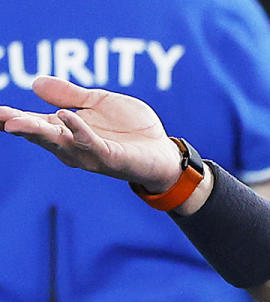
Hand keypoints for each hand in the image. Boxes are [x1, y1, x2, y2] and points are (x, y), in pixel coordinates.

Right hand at [0, 76, 181, 191]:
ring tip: (15, 121)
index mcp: (66, 130)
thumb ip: (70, 94)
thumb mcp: (98, 103)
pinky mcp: (111, 158)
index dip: (11, 117)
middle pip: (40, 135)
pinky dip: (77, 131)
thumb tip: (35, 82)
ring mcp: (90, 154)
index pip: (33, 122)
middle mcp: (72, 145)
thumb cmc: (130, 129)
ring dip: (38, 132)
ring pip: (59, 143)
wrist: (162, 150)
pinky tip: (66, 117)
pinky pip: (91, 144)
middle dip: (17, 126)